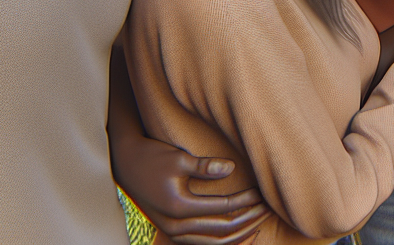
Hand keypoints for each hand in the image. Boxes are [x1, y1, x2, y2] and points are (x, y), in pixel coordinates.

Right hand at [115, 137, 269, 244]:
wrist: (126, 164)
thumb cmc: (154, 157)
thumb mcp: (180, 158)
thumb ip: (206, 166)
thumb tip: (231, 169)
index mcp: (180, 207)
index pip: (223, 208)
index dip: (246, 201)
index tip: (263, 192)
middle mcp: (175, 226)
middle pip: (221, 231)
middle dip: (247, 221)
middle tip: (268, 208)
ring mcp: (171, 231)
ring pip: (211, 243)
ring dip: (236, 235)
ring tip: (257, 222)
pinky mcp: (170, 229)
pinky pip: (200, 242)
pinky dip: (220, 240)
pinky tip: (234, 232)